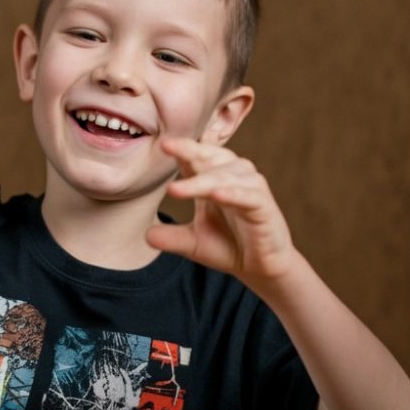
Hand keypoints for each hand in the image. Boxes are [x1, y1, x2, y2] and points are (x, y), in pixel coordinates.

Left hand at [146, 137, 297, 283]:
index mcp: (211, 176)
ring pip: (223, 177)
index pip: (193, 155)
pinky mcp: (263, 204)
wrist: (260, 266)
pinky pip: (247, 195)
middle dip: (187, 151)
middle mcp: (232, 174)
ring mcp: (249, 187)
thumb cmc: (227, 245)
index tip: (159, 142)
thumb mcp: (193, 243)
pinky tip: (216, 195)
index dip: (178, 147)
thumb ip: (171, 237)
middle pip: (208, 156)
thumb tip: (145, 237)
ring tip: (176, 189)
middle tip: (165, 146)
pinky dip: (232, 193)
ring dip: (200, 181)